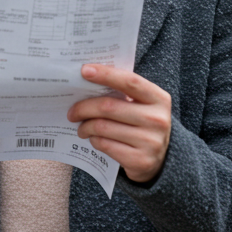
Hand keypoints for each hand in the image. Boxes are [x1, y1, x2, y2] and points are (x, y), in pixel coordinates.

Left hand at [67, 64, 171, 183]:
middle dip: (84, 108)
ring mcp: (150, 142)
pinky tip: (93, 138)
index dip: (106, 74)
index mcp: (159, 99)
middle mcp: (157, 119)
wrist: (160, 159)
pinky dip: (94, 140)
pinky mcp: (140, 160)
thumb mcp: (142, 105)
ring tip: (81, 127)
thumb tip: (86, 78)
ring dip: (85, 127)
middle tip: (72, 112)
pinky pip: (105, 145)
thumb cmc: (142, 124)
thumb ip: (122, 92)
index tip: (84, 70)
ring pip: (103, 127)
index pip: (130, 81)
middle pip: (109, 107)